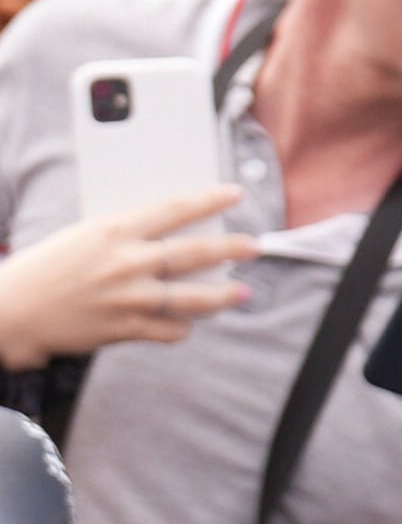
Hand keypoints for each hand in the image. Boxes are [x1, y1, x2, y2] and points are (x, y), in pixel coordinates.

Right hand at [0, 187, 253, 368]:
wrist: (11, 309)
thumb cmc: (46, 267)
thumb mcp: (83, 236)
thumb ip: (125, 234)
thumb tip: (171, 231)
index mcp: (114, 230)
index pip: (175, 209)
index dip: (210, 200)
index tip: (235, 194)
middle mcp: (126, 262)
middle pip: (194, 252)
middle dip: (232, 249)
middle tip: (255, 247)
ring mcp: (128, 297)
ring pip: (192, 297)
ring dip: (223, 295)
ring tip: (242, 292)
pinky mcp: (123, 327)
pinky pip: (169, 328)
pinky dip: (181, 326)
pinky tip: (186, 323)